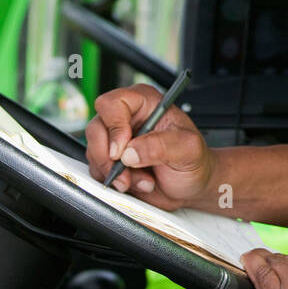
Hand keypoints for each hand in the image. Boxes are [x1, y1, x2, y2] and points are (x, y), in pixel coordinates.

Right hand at [85, 83, 215, 211]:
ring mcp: (116, 140)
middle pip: (96, 129)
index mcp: (145, 103)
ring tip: (144, 179)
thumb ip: (161, 146)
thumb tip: (130, 152)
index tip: (123, 150)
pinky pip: (97, 170)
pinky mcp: (111, 160)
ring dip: (116, 173)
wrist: (192, 185)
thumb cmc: (194, 160)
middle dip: (110, 157)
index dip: (114, 127)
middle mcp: (127, 118)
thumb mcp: (188, 150)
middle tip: (128, 172)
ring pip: (94, 152)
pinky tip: (136, 183)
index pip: (113, 104)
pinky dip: (114, 181)